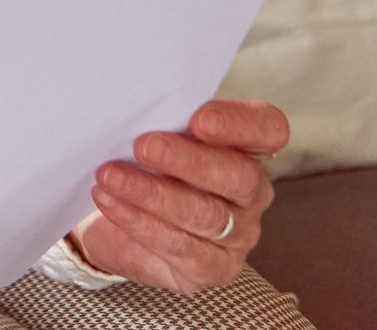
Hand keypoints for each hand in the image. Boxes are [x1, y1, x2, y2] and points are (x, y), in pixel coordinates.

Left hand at [70, 99, 289, 292]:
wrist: (109, 221)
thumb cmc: (139, 166)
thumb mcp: (151, 137)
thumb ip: (159, 122)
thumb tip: (131, 107)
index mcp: (247, 148)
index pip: (267, 129)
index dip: (239, 123)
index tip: (198, 118)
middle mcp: (252, 192)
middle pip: (239, 176)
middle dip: (189, 160)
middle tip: (143, 146)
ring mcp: (239, 235)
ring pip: (207, 215)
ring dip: (153, 194)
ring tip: (109, 176)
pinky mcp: (215, 268)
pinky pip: (183, 248)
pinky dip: (141, 223)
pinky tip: (110, 202)